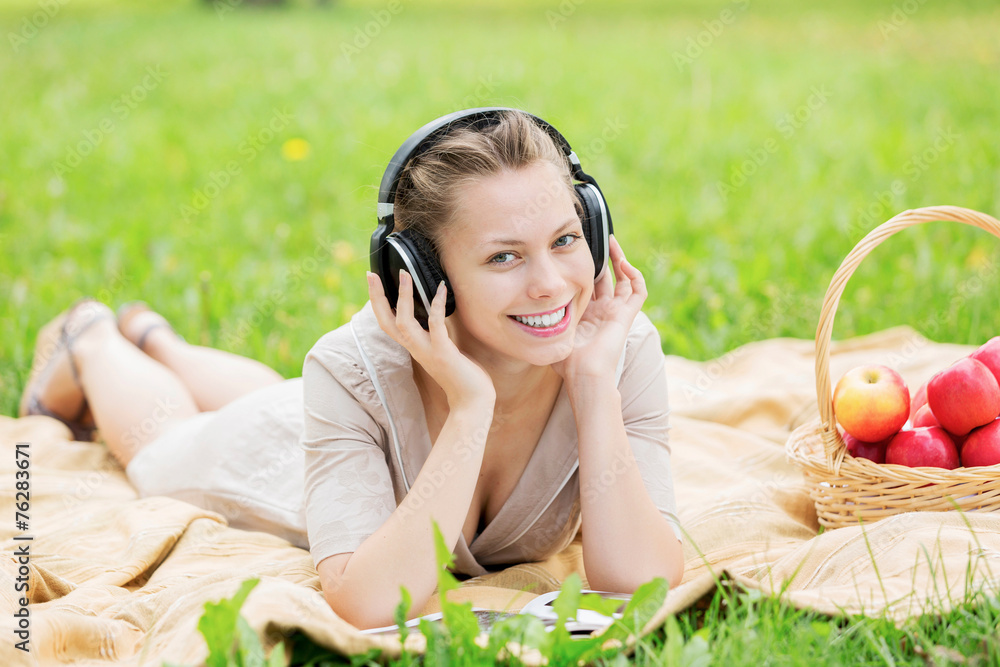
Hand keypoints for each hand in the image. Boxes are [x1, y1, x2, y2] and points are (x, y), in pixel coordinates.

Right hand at [367, 270, 495, 407]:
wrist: (473, 402)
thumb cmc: (463, 376)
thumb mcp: (443, 349)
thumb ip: (435, 334)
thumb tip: (435, 312)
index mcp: (414, 348)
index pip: (387, 324)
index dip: (377, 304)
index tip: (373, 282)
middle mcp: (416, 349)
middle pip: (386, 322)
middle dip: (377, 298)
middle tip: (371, 275)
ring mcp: (428, 351)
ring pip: (404, 322)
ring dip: (403, 297)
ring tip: (405, 275)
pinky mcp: (444, 352)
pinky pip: (435, 325)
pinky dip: (436, 305)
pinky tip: (441, 289)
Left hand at [552, 235, 646, 383]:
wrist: (584, 373)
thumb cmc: (566, 361)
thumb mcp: (551, 334)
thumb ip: (542, 322)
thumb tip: (522, 310)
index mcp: (586, 315)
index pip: (589, 286)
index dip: (585, 268)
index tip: (576, 251)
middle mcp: (603, 312)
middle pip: (608, 279)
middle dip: (604, 259)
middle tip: (599, 239)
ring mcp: (616, 313)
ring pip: (626, 281)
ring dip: (621, 260)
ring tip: (612, 242)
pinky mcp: (626, 315)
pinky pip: (638, 291)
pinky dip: (634, 275)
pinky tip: (623, 263)